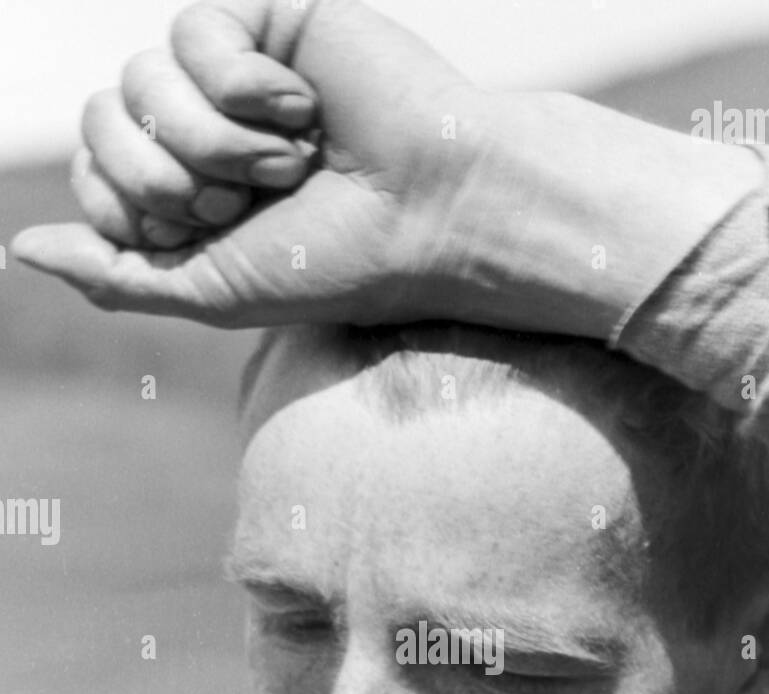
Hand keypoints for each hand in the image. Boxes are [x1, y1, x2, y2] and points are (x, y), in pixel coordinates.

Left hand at [12, 0, 493, 326]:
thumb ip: (114, 276)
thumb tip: (20, 250)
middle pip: (103, 126)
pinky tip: (303, 108)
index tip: (221, 233)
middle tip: (254, 199)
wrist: (427, 218)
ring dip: (218, 144)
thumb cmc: (333, 264)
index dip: (142, 213)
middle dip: (175, 182)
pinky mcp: (262, 16)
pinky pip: (194, 34)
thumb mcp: (209, 291)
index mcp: (181, 185)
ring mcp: (226, 68)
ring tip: (291, 160)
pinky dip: (247, 89)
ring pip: (142, 82)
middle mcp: (195, 122)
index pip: (93, 177)